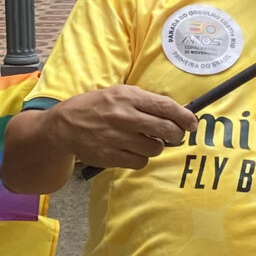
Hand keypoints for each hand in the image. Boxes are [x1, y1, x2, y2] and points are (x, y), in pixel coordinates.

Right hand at [43, 85, 196, 171]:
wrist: (64, 125)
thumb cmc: (95, 106)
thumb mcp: (118, 93)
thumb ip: (145, 101)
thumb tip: (176, 113)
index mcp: (127, 97)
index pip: (166, 107)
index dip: (184, 117)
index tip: (192, 123)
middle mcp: (123, 117)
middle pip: (166, 130)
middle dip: (176, 135)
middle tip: (175, 135)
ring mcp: (117, 138)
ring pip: (155, 148)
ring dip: (156, 146)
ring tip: (146, 141)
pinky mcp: (110, 156)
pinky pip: (140, 162)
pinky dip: (141, 158)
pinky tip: (132, 150)